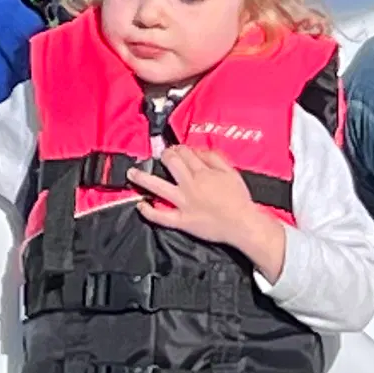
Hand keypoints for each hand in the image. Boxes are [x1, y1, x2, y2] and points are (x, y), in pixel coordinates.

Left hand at [135, 142, 283, 272]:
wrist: (242, 224)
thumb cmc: (239, 198)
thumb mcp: (231, 172)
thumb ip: (214, 158)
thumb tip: (197, 151)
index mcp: (203, 172)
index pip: (185, 153)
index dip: (177, 148)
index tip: (175, 150)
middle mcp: (190, 185)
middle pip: (170, 164)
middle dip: (163, 157)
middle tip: (160, 157)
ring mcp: (183, 203)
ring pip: (158, 187)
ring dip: (142, 179)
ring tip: (131, 173)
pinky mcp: (181, 221)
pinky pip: (161, 216)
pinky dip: (149, 211)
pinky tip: (140, 205)